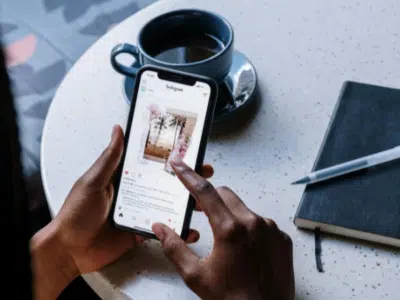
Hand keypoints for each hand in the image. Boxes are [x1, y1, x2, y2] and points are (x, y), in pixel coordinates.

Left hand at [51, 125, 213, 274]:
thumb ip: (109, 159)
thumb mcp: (93, 181)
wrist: (70, 250)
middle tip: (205, 172)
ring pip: (168, 205)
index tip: (189, 151)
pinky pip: (162, 229)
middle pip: (165, 182)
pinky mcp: (141, 231)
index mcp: (124, 177)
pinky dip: (177, 230)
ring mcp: (140, 212)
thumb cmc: (76, 213)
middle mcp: (135, 192)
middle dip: (187, 178)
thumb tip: (118, 130)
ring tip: (202, 202)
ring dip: (186, 203)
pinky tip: (189, 229)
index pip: (152, 163)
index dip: (171, 157)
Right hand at [152, 159, 294, 299]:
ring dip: (230, 214)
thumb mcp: (196, 276)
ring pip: (243, 207)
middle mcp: (253, 223)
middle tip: (200, 211)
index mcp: (230, 230)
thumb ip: (174, 247)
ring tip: (225, 238)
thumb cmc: (232, 298)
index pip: (204, 192)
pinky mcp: (282, 238)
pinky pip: (261, 222)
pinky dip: (249, 227)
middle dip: (210, 198)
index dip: (188, 176)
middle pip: (226, 194)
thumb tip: (160, 228)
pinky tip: (244, 247)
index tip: (179, 164)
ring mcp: (270, 229)